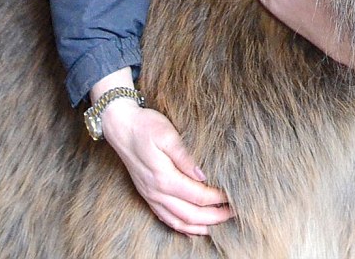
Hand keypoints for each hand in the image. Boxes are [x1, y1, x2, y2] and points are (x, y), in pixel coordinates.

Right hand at [91, 74, 231, 235]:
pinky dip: (182, 227)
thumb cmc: (145, 126)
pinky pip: (166, 219)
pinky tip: (194, 227)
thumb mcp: (167, 134)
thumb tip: (203, 175)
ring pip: (178, 222)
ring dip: (200, 226)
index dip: (218, 199)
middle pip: (191, 215)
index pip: (198, 196)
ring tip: (220, 224)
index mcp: (164, 178)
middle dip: (214, 217)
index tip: (233, 196)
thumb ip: (185, 156)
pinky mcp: (147, 195)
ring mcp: (150, 196)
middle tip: (234, 213)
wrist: (121, 126)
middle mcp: (156, 192)